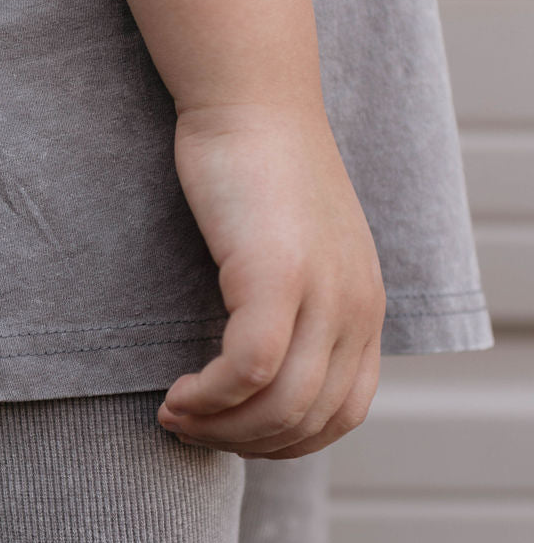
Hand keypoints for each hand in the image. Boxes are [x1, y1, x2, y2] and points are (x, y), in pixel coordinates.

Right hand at [158, 100, 385, 459]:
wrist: (249, 99)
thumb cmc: (257, 167)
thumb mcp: (295, 248)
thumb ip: (297, 303)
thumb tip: (258, 366)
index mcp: (365, 305)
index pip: (345, 413)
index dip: (283, 442)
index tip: (228, 432)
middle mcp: (356, 306)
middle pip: (310, 420)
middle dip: (244, 443)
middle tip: (189, 429)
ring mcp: (322, 292)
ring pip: (280, 406)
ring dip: (221, 427)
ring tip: (176, 414)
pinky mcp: (276, 275)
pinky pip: (248, 370)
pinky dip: (210, 396)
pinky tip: (178, 391)